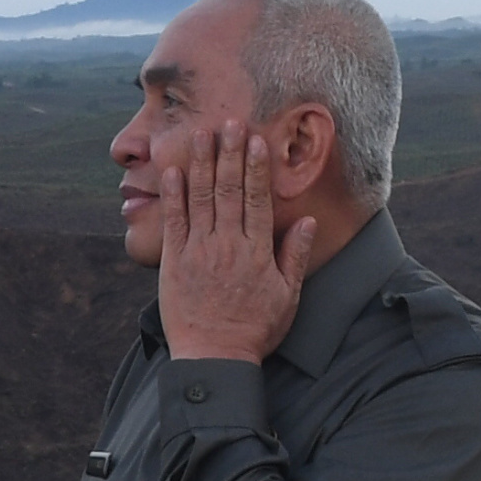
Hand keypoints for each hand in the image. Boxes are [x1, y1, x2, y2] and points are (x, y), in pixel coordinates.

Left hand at [155, 121, 318, 365]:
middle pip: (229, 189)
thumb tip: (307, 222)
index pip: (257, 198)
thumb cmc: (254, 331)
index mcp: (257, 251)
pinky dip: (174, 195)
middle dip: (230, 153)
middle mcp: (228, 245)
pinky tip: (174, 171)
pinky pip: (174, 222)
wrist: (214, 359)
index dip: (256, 166)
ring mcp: (199, 252)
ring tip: (202, 133)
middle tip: (231, 121)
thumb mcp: (286, 297)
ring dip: (202, 163)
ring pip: (201, 198)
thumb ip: (294, 257)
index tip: (256, 140)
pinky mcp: (174, 263)